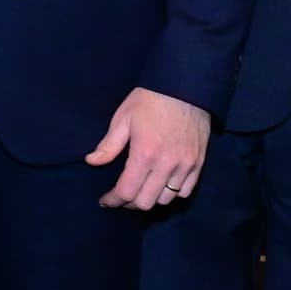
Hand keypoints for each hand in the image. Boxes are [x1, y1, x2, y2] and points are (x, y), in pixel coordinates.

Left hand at [89, 89, 214, 210]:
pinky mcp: (199, 162)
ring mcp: (185, 165)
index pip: (126, 191)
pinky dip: (172, 194)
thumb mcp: (123, 118)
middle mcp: (167, 164)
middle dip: (130, 203)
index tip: (105, 200)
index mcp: (145, 154)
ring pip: (167, 199)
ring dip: (151, 199)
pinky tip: (161, 186)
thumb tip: (91, 162)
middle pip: (146, 202)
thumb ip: (108, 145)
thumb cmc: (150, 100)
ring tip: (141, 191)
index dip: (113, 200)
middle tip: (121, 197)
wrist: (185, 86)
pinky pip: (186, 191)